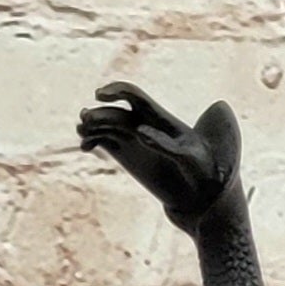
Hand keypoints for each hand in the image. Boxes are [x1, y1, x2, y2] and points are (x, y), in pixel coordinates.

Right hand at [76, 80, 240, 230]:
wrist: (202, 195)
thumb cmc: (202, 172)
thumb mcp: (188, 159)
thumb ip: (164, 145)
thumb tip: (139, 131)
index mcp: (159, 117)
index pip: (133, 95)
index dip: (116, 91)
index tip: (99, 95)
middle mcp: (143, 124)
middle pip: (116, 112)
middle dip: (100, 114)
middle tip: (85, 121)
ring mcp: (133, 140)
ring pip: (107, 125)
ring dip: (92, 126)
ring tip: (82, 133)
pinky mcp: (127, 155)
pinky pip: (105, 142)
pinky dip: (93, 141)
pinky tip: (85, 146)